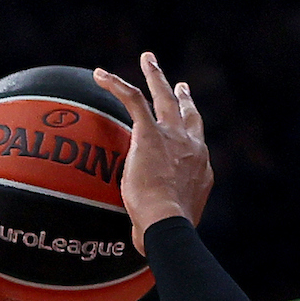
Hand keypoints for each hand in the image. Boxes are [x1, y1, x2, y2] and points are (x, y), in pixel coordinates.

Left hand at [91, 53, 212, 250]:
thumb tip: (140, 241)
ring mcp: (173, 138)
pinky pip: (133, 99)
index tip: (182, 133)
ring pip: (163, 98)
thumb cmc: (164, 234)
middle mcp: (192, 147)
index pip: (195, 146)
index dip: (188, 137)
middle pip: (188, 114)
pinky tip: (100, 75)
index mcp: (200, 168)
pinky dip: (116, 85)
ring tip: (148, 59)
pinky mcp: (150, 133)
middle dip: (182, 97)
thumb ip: (154, 222)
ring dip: (155, 76)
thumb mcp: (166, 226)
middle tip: (180, 85)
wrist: (168, 224)